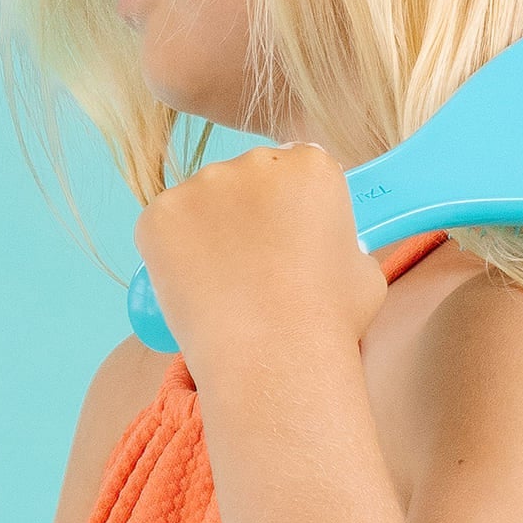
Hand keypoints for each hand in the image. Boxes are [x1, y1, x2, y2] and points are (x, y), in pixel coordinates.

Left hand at [132, 142, 388, 369]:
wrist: (273, 358)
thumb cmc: (329, 321)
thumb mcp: (364, 270)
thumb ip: (342, 240)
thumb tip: (328, 243)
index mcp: (310, 166)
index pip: (296, 166)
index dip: (292, 204)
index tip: (289, 237)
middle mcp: (253, 163)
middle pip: (248, 178)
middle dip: (249, 213)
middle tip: (254, 267)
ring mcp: (201, 185)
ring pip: (203, 202)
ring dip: (209, 231)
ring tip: (224, 287)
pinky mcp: (158, 214)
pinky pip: (164, 226)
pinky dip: (172, 252)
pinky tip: (194, 288)